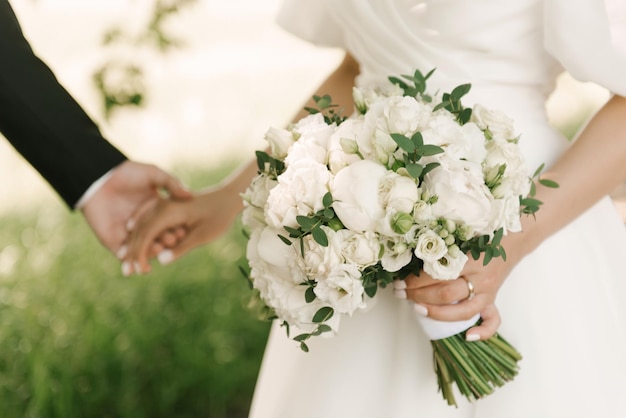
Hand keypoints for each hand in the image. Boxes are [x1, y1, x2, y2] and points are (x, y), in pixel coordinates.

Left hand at [80, 160, 191, 254]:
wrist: (99, 177)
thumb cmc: (127, 173)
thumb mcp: (154, 174)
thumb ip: (172, 183)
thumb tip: (190, 195)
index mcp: (155, 213)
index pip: (169, 225)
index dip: (176, 229)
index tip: (184, 230)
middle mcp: (144, 226)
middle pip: (158, 239)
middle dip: (166, 242)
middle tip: (173, 241)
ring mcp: (129, 235)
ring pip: (143, 250)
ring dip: (152, 253)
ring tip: (159, 249)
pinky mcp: (113, 241)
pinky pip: (125, 255)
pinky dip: (132, 260)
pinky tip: (141, 259)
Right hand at [122, 181, 242, 274]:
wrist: (226, 197)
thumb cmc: (219, 216)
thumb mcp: (203, 235)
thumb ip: (181, 248)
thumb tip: (160, 260)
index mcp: (168, 211)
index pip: (146, 235)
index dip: (139, 254)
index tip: (138, 271)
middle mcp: (161, 206)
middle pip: (139, 231)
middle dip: (131, 251)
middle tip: (126, 272)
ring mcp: (162, 205)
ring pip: (141, 226)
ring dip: (133, 244)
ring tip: (127, 263)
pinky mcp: (165, 207)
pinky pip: (148, 222)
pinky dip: (141, 236)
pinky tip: (136, 247)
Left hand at [398, 246, 519, 339]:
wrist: (511, 239)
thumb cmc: (481, 236)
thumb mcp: (460, 238)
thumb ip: (441, 249)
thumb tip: (409, 259)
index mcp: (471, 259)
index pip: (438, 274)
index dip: (415, 280)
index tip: (400, 281)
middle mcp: (480, 278)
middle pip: (446, 293)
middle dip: (418, 295)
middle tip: (401, 293)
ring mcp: (488, 292)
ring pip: (463, 311)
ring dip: (436, 313)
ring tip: (417, 308)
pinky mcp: (493, 301)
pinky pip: (493, 321)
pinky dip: (483, 332)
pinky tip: (467, 337)